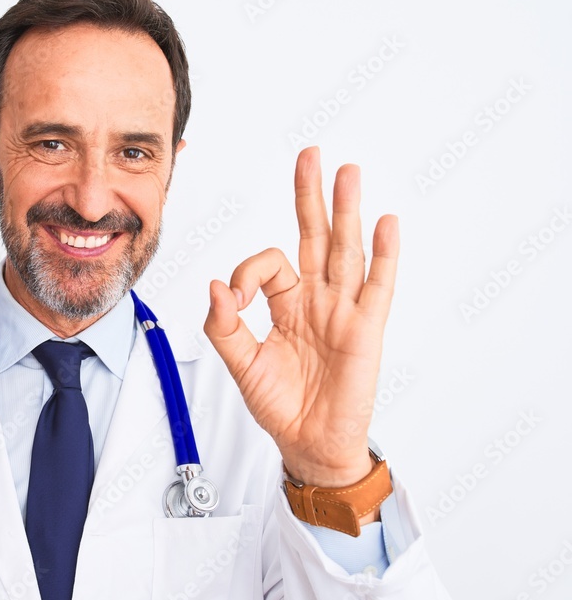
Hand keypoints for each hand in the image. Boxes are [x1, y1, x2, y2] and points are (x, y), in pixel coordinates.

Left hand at [203, 146, 396, 490]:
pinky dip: (383, 255)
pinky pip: (378, 286)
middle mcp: (317, 299)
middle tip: (311, 155)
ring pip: (346, 251)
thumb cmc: (279, 405)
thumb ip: (225, 326)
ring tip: (348, 172)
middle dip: (311, 196)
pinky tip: (384, 222)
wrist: (308, 443)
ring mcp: (344, 310)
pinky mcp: (367, 329)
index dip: (248, 272)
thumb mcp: (241, 364)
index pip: (269, 264)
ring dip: (347, 211)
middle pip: (315, 236)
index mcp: (286, 303)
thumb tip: (216, 286)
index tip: (235, 297)